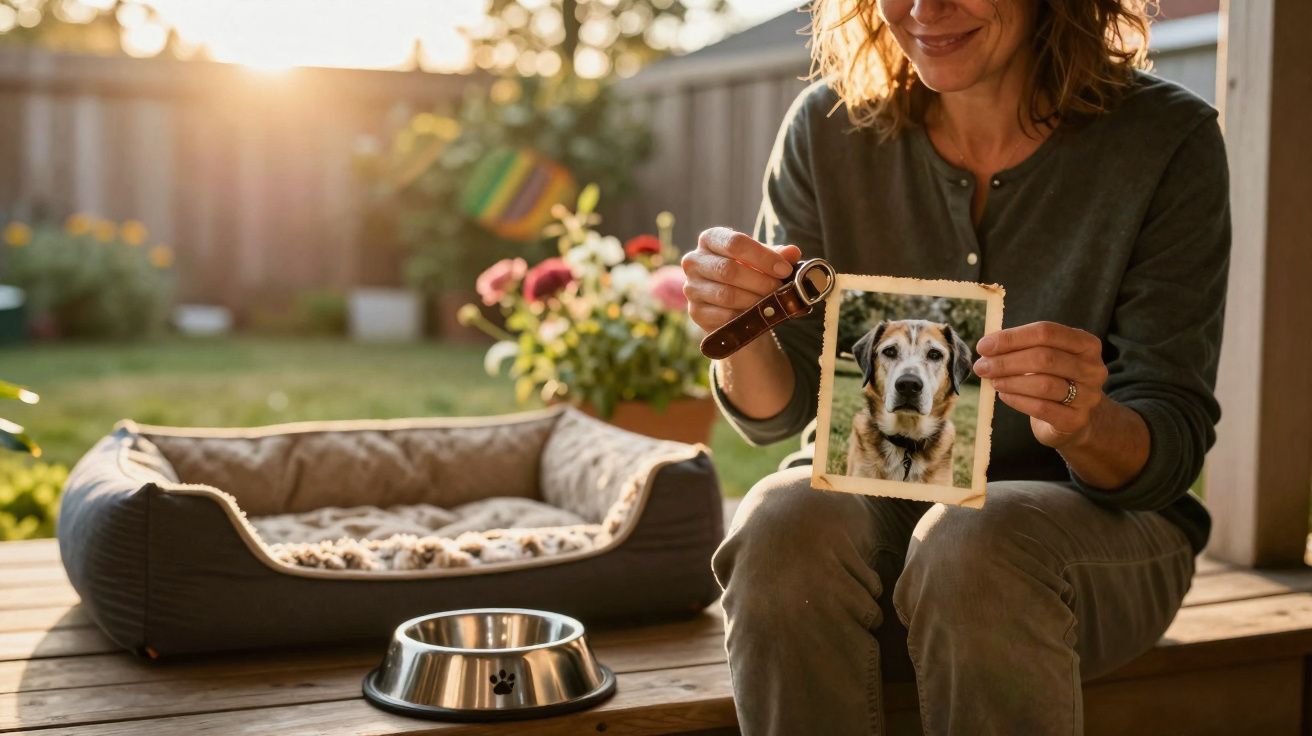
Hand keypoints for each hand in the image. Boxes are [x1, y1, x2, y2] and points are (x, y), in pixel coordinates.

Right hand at [681, 227, 800, 332]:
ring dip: (754, 300)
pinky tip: (757, 316)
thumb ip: (779, 256)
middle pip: (728, 270)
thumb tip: (793, 252)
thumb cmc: (751, 276)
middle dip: (760, 281)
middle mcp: (694, 261)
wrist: (737, 309)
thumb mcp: (765, 262)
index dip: (762, 256)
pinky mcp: (695, 312)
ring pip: (726, 295)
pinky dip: (744, 317)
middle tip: (780, 289)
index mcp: (711, 239)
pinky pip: (723, 316)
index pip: (735, 243)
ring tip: (772, 303)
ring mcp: (692, 287)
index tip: (785, 269)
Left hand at [972, 321, 1108, 449]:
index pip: (1046, 332)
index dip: (1012, 337)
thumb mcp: (1045, 357)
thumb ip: (1021, 347)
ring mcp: (1088, 395)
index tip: (984, 345)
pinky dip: (1018, 400)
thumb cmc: (1054, 379)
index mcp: (1086, 344)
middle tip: (982, 366)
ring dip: (1010, 381)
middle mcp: (1093, 368)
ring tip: (992, 381)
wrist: (1074, 418)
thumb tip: (987, 346)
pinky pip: (1041, 408)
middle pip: (1045, 358)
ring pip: (1043, 384)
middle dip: (1007, 361)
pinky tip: (1004, 395)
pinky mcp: (1076, 419)